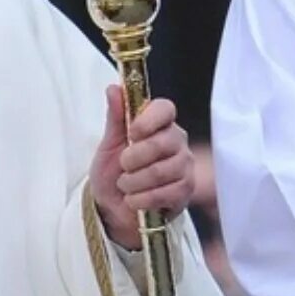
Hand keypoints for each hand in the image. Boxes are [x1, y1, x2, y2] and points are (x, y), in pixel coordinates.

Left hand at [90, 85, 192, 250]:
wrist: (113, 207)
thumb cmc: (112, 170)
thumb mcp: (108, 143)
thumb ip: (116, 117)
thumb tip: (113, 88)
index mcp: (157, 124)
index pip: (165, 108)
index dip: (149, 119)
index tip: (132, 133)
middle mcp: (176, 142)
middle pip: (164, 142)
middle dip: (135, 157)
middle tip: (122, 165)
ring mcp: (184, 167)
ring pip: (164, 170)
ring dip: (135, 181)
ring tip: (124, 185)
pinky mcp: (186, 192)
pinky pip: (168, 193)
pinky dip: (143, 198)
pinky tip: (134, 200)